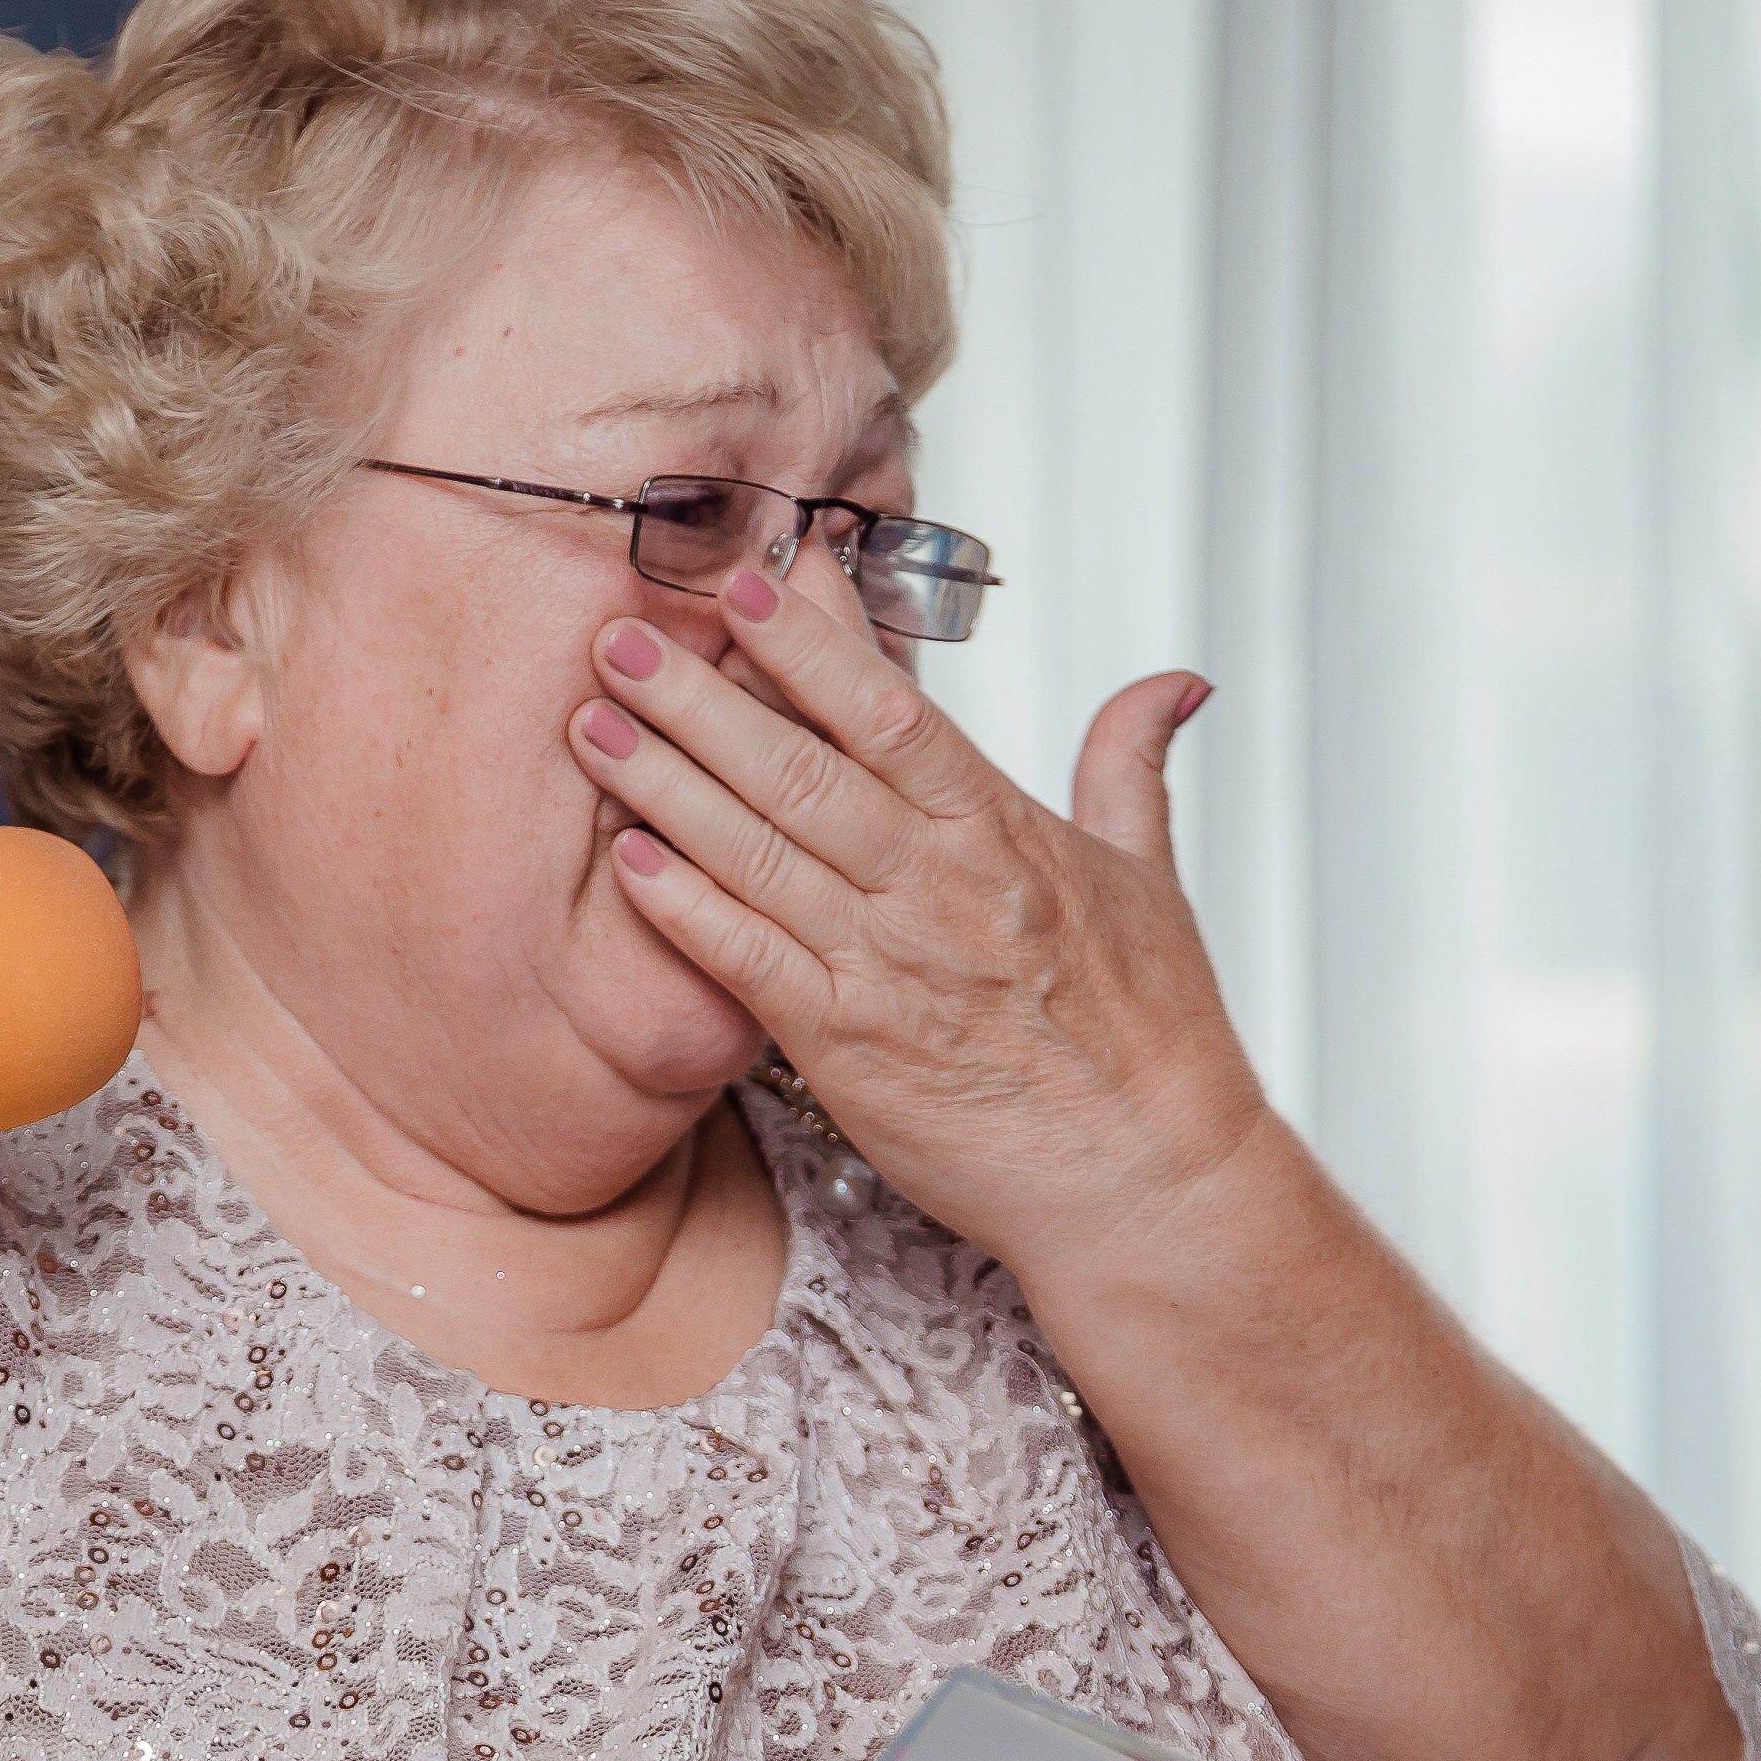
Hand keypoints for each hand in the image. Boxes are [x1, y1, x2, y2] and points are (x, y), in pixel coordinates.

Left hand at [568, 571, 1247, 1282]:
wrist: (1148, 1186)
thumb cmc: (1155, 1041)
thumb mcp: (1153, 882)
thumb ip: (1131, 767)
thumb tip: (1170, 682)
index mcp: (1005, 833)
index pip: (892, 711)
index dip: (811, 641)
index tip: (748, 575)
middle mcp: (939, 889)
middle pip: (798, 769)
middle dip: (698, 695)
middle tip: (614, 635)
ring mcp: (888, 968)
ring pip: (757, 853)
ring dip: (664, 784)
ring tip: (590, 725)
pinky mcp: (849, 1049)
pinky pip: (748, 962)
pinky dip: (684, 908)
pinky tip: (624, 858)